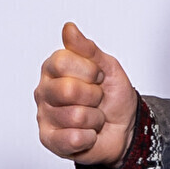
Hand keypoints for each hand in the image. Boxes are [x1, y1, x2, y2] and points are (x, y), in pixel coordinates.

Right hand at [36, 20, 138, 167]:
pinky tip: (87, 133)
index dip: (89, 71)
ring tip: (93, 117)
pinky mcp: (49, 140)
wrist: (125, 129)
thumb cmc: (113, 97)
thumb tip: (69, 29)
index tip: (98, 77)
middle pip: (68, 90)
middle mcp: (44, 90)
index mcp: (54, 68)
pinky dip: (89, 137)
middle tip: (96, 99)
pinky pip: (71, 138)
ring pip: (75, 116)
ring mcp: (44, 115)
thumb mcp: (108, 67)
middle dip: (93, 97)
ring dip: (94, 119)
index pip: (63, 62)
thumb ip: (88, 49)